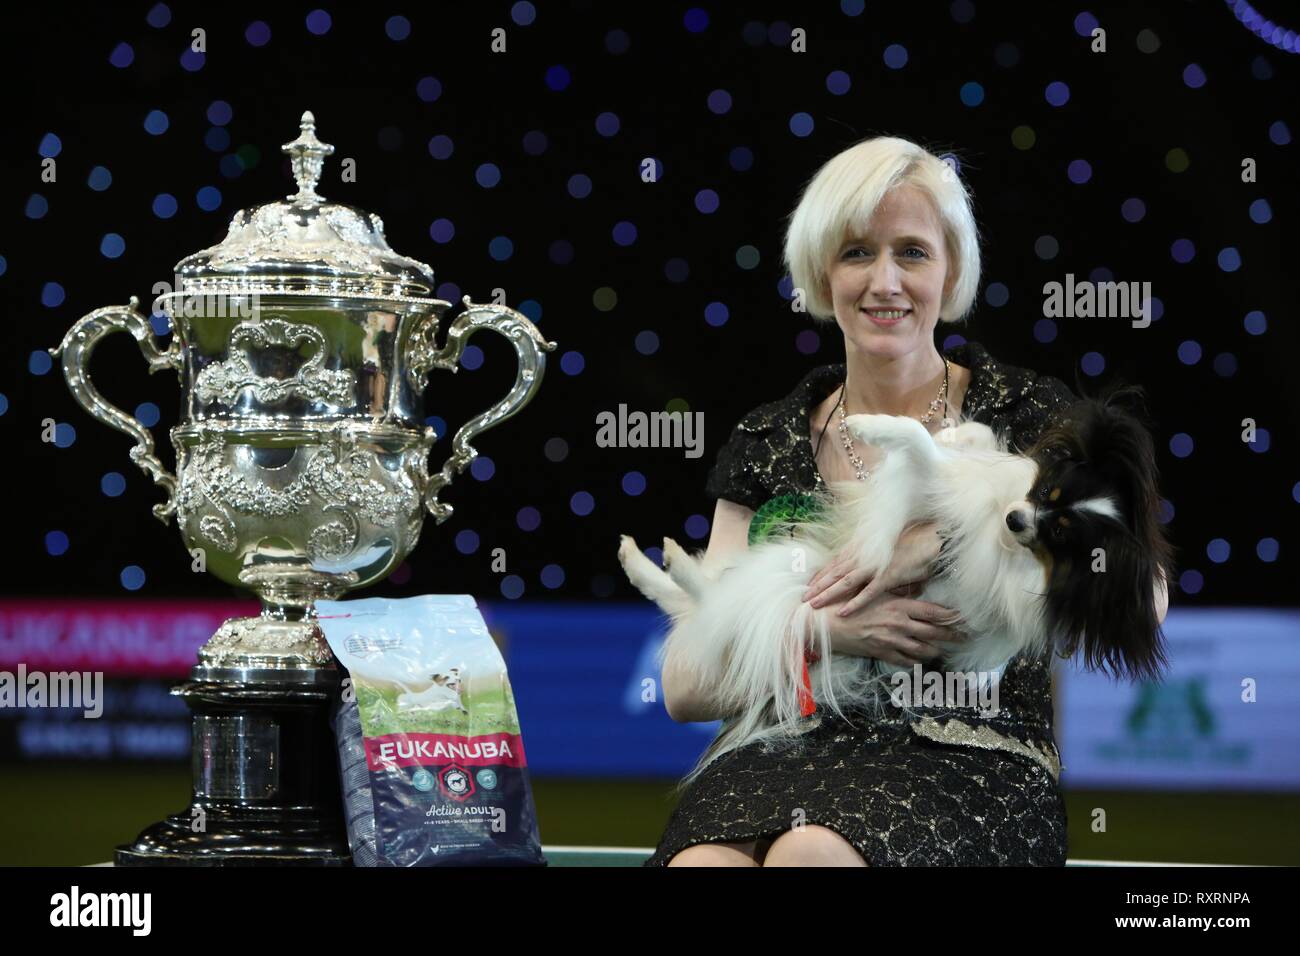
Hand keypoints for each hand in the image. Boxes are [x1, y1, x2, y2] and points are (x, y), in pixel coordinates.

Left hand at [802, 522, 948, 618]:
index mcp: (861, 550)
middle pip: (834, 573)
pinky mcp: (887, 576)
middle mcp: (863, 557)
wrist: (929, 540)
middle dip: (817, 586)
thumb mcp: (884, 552)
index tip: (809, 585)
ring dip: (828, 594)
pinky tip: (844, 612)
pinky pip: (867, 592)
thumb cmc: (908, 546)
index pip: (835, 563)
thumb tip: (865, 574)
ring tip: (814, 605)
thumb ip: (872, 563)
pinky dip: (855, 603)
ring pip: (844, 582)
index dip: (821, 575)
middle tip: (802, 599)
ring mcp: (873, 566)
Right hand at [821, 592, 966, 666]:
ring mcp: (891, 640)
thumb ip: (897, 590)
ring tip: (945, 650)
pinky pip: (905, 661)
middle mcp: (899, 624)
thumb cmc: (847, 602)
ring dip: (936, 650)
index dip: (951, 616)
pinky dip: (916, 661)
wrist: (825, 623)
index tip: (964, 618)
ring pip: (923, 649)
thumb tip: (916, 587)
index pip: (933, 612)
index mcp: (899, 606)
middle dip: (952, 635)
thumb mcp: (873, 590)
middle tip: (966, 637)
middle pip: (934, 632)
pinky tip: (920, 660)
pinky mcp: (881, 653)